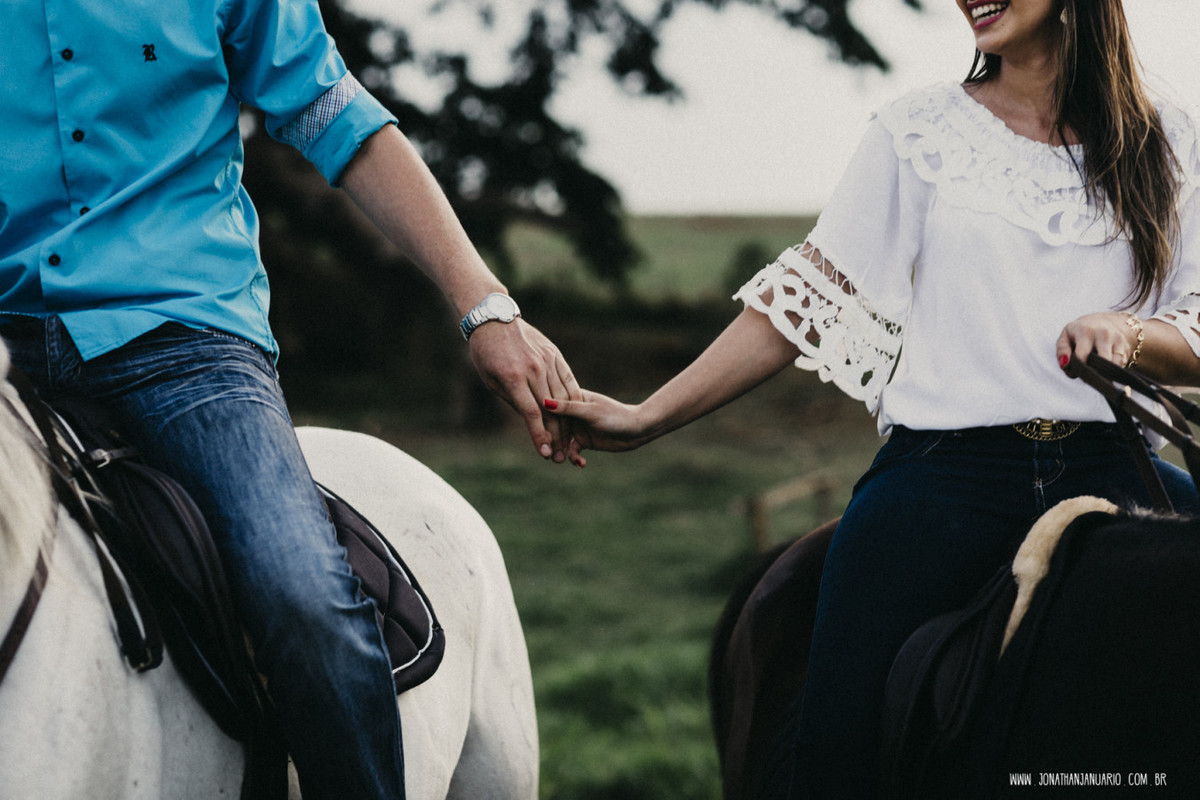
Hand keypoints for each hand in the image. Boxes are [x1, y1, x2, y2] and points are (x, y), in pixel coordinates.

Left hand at [468, 319, 584, 465]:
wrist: (495, 320)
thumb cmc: (486, 353)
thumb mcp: (490, 381)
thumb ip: (511, 401)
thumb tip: (529, 420)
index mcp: (512, 378)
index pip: (530, 413)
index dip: (539, 435)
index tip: (546, 453)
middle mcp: (533, 369)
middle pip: (550, 409)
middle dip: (557, 435)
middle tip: (560, 455)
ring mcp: (547, 361)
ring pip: (563, 397)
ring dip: (568, 422)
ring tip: (569, 441)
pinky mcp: (555, 355)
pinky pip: (569, 381)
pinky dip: (574, 400)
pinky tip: (576, 415)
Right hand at [541, 390, 651, 452]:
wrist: (636, 430)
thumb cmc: (615, 415)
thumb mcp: (590, 411)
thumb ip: (568, 408)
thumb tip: (544, 402)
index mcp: (572, 398)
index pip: (550, 405)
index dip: (541, 417)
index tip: (533, 428)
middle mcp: (572, 412)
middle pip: (552, 425)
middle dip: (548, 438)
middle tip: (545, 451)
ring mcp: (577, 427)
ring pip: (560, 440)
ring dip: (559, 451)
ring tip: (559, 460)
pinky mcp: (584, 441)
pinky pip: (571, 451)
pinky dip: (573, 458)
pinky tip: (580, 464)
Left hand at [1056, 312, 1140, 369]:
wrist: (1103, 322)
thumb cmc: (1079, 333)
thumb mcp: (1065, 337)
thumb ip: (1062, 351)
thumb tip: (1065, 364)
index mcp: (1086, 331)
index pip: (1082, 356)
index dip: (1077, 368)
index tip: (1074, 370)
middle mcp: (1104, 334)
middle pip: (1102, 362)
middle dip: (1093, 373)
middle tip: (1086, 375)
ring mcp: (1118, 340)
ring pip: (1113, 366)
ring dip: (1103, 373)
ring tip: (1094, 370)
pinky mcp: (1126, 347)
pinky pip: (1121, 366)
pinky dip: (1112, 371)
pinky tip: (1104, 368)